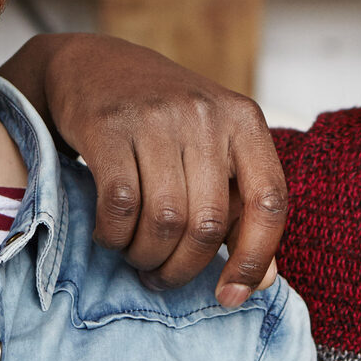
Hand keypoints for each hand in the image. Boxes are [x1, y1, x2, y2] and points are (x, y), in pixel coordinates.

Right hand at [0, 34, 286, 304]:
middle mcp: (206, 114)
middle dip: (183, 267)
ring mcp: (156, 116)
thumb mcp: (211, 149)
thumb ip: (239, 210)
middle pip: (209, 223)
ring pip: (165, 220)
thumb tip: (262, 281)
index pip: (269, 201)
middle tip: (162, 277)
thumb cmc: (161, 120)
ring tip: (138, 257)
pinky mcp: (108, 125)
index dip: (254, 257)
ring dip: (147, 255)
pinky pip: (120, 205)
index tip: (231, 295)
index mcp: (244, 120)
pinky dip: (114, 235)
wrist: (92, 65)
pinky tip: (111, 235)